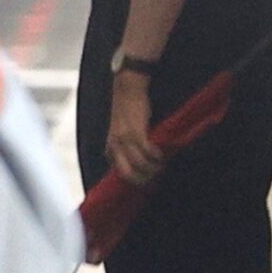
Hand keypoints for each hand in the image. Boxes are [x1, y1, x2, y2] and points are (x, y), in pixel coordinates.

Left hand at [106, 70, 164, 187]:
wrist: (127, 91)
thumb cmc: (127, 112)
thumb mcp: (119, 135)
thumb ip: (124, 150)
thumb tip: (140, 167)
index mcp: (109, 150)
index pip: (122, 175)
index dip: (137, 181)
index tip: (150, 182)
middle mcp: (114, 147)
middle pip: (129, 175)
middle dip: (145, 179)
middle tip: (157, 175)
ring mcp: (124, 140)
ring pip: (141, 165)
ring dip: (155, 167)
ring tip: (162, 163)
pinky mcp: (136, 132)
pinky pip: (148, 151)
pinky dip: (157, 156)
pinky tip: (161, 154)